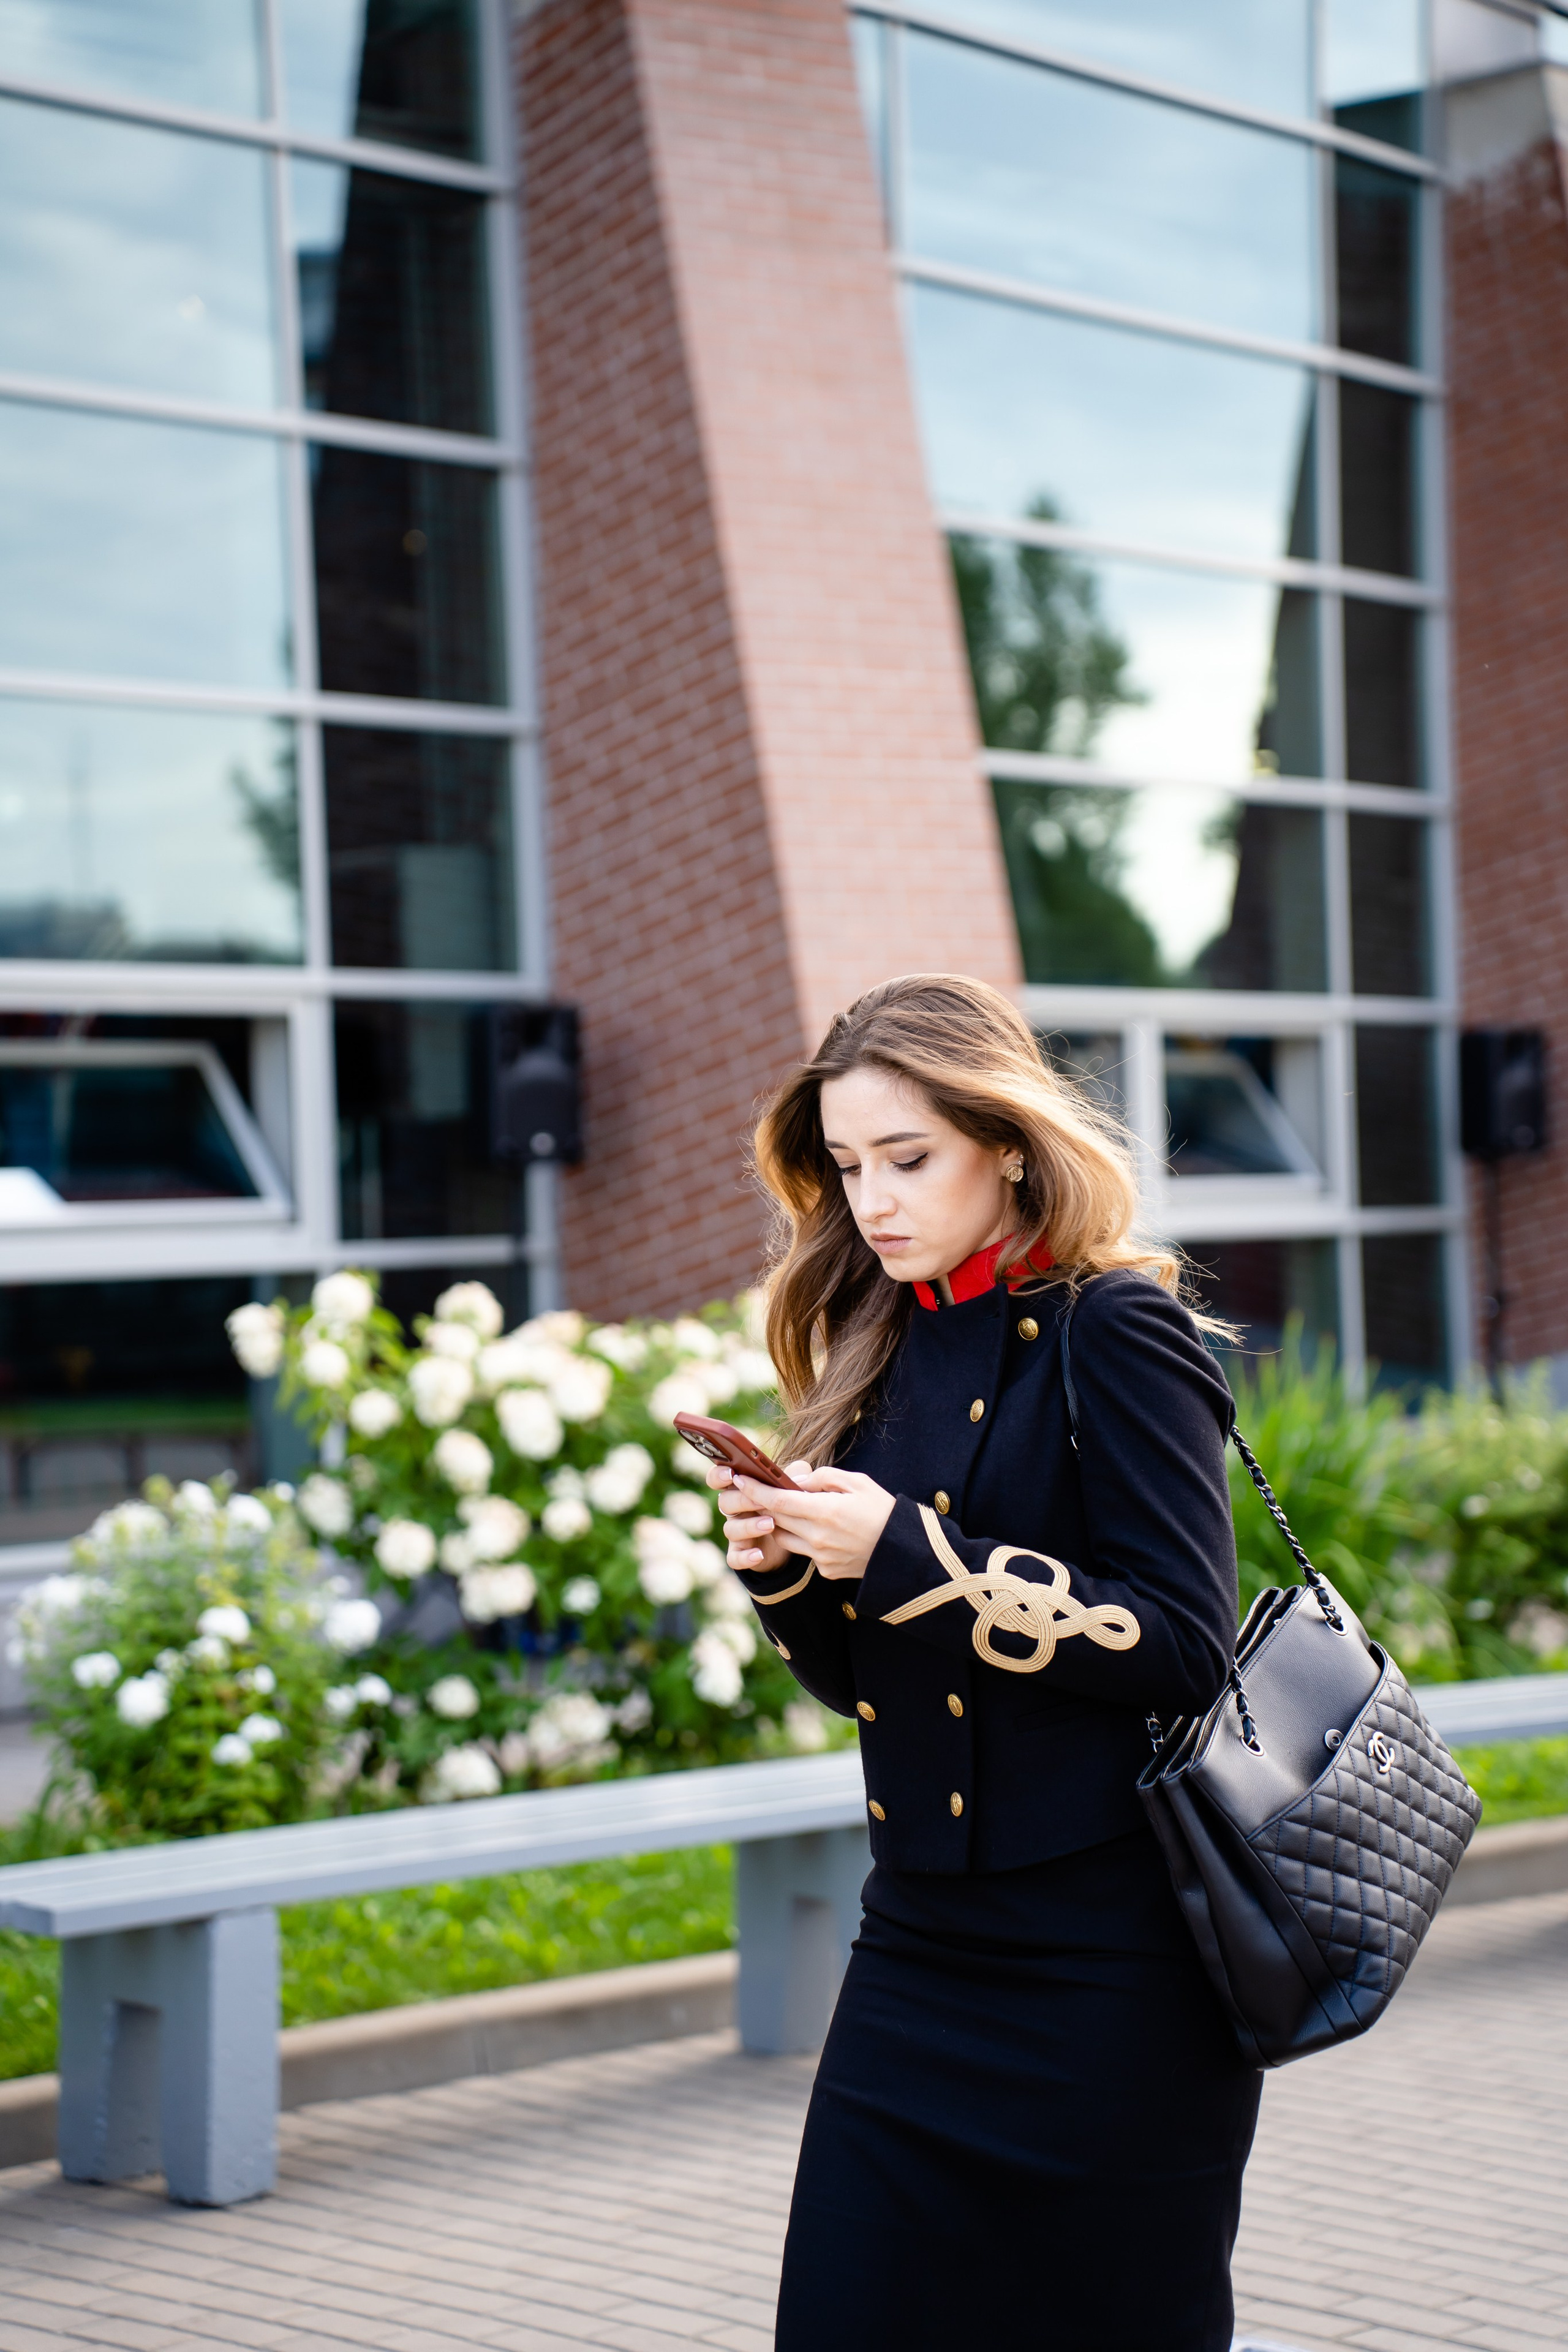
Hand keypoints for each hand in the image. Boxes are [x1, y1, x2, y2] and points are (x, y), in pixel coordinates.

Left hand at [708, 1461, 895, 1580]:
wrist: (905, 1552)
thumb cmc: (883, 1510)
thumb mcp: (858, 1482)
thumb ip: (823, 1478)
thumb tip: (796, 1480)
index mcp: (826, 1511)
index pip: (778, 1500)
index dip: (755, 1490)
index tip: (740, 1478)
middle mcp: (818, 1537)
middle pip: (775, 1518)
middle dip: (761, 1504)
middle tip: (753, 1489)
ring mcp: (821, 1557)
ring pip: (783, 1537)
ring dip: (779, 1522)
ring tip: (785, 1508)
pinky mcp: (826, 1571)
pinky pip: (803, 1551)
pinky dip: (802, 1538)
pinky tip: (816, 1528)